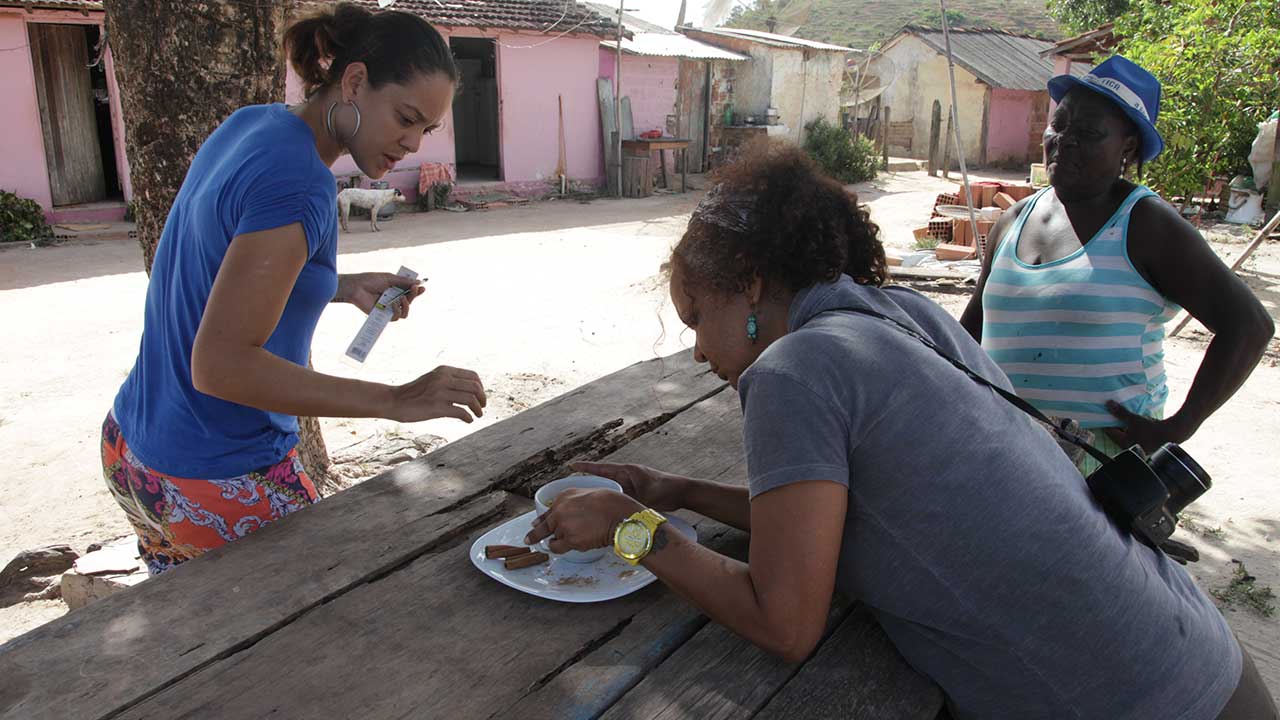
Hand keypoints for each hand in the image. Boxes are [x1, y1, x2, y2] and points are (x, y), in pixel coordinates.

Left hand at [335, 273, 423, 320]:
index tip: (422, 287)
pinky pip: (396, 317)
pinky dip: (397, 310)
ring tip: (402, 299)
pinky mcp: (383, 316)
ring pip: (405, 313)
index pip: (409, 293)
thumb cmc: (369, 280)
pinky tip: (393, 304)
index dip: (417, 291)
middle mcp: (393, 300)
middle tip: (414, 289)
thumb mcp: (389, 278)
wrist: (356, 287)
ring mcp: (388, 309)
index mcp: (394, 290)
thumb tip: (418, 283)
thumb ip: (404, 282)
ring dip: (407, 305)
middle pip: (409, 302)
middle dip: (414, 296)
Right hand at [388, 365, 486, 422]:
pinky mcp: (436, 407)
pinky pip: (461, 412)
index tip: (481, 397)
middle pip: (475, 387)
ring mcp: (440, 392)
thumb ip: (448, 381)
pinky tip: (468, 421)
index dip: (481, 387)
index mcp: (444, 370)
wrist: (394, 401)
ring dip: (478, 409)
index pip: (473, 375)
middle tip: (482, 407)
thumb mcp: (433, 379)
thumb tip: (470, 390)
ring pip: (471, 399)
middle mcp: (443, 379)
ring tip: (477, 415)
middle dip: (482, 399)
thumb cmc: (414, 393)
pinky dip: (468, 418)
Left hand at [524, 488, 642, 553]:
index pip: (546, 511)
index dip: (540, 521)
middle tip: (528, 540)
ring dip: (557, 542)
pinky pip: (558, 548)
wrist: (619, 515)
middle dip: (535, 535)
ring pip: (552, 539)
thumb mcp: (588, 494)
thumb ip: (574, 503)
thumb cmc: (611, 504)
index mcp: (564, 497)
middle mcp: (560, 510)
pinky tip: (569, 547)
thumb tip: (568, 513)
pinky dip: (561, 549)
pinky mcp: (570, 540)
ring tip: (570, 542)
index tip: (534, 525)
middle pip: (543, 527)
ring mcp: (563, 526)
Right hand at [569, 461, 688, 511]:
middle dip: (588, 483)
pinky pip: (617, 495)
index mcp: (627, 471)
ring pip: (609, 488)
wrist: (682, 492)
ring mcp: (630, 484)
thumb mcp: (645, 495)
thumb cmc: (665, 489)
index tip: (571, 465)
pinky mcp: (635, 493)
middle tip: (572, 490)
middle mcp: (626, 476)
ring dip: (599, 494)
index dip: (586, 468)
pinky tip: (603, 510)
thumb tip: (613, 506)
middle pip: (602, 479)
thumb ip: (629, 499)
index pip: (602, 468)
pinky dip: (610, 500)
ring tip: (583, 501)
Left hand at [1103, 401, 1190, 452]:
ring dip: (1123, 424)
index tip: (1102, 414)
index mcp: (1124, 444)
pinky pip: (1133, 433)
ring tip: (1120, 415)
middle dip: (1114, 423)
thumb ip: (1121, 413)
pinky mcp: (1144, 442)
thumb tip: (1108, 404)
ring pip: (1126, 433)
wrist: (1172, 433)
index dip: (1105, 422)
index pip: (1110, 432)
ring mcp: (1137, 445)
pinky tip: (1131, 420)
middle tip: (1109, 413)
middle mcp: (1130, 447)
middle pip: (1118, 433)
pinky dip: (1131, 427)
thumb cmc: (1151, 428)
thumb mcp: (1134, 419)